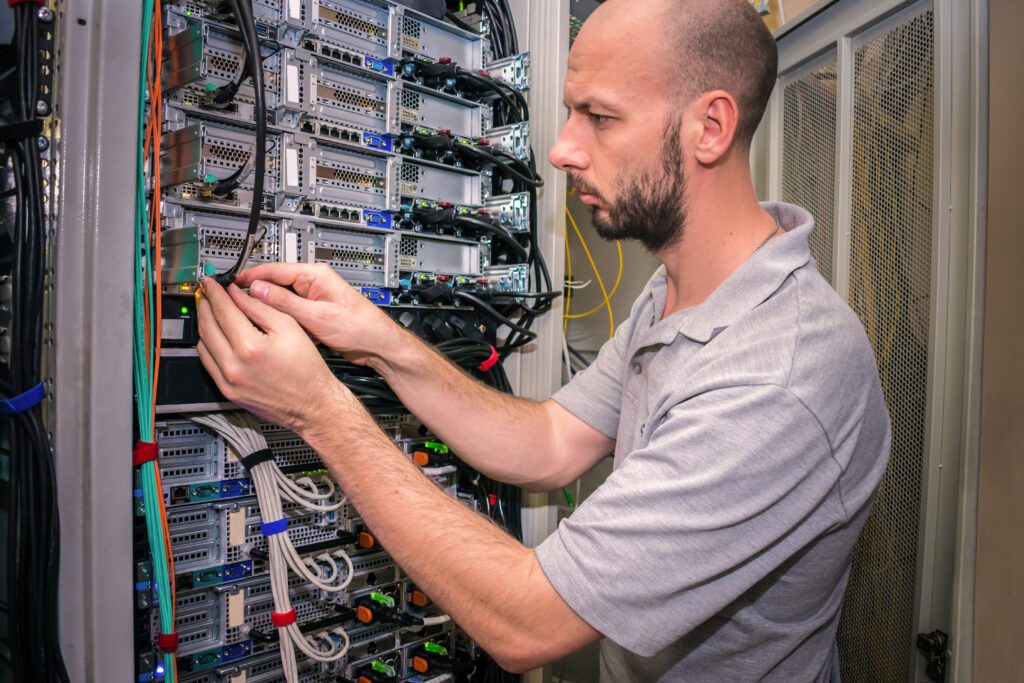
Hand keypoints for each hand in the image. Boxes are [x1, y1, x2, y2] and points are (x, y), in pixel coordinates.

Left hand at [196, 278, 350, 432]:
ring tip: (211, 310)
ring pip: (203, 344)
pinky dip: (207, 344)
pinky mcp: (227, 391)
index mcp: (250, 347)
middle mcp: (234, 366)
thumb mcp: (290, 328)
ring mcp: (228, 381)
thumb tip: (238, 294)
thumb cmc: (307, 370)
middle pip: (207, 325)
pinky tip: (216, 335)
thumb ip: (261, 308)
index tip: (212, 282)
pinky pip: (207, 363)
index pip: (223, 310)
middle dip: (206, 304)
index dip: (216, 292)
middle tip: (207, 292)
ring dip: (204, 323)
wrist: (312, 405)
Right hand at [234, 263, 402, 365]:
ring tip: (244, 316)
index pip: (274, 270)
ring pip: (279, 301)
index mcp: (315, 275)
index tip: (230, 284)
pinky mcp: (313, 314)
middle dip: (254, 294)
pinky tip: (267, 327)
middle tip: (231, 302)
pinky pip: (288, 313)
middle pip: (274, 284)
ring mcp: (312, 299)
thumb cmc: (359, 327)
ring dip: (266, 308)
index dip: (250, 277)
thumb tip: (258, 290)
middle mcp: (312, 283)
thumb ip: (286, 302)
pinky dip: (278, 318)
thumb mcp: (318, 316)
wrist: (378, 346)